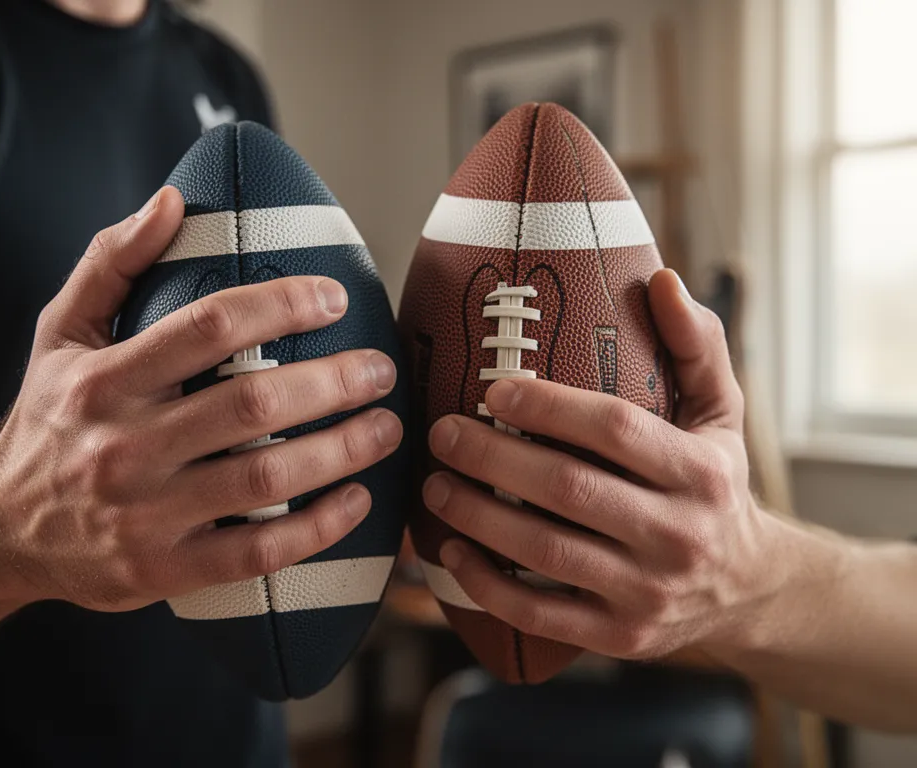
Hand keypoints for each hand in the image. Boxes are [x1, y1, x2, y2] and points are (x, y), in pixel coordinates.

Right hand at [0, 186, 401, 611]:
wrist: (0, 528)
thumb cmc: (48, 420)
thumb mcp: (60, 332)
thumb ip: (111, 263)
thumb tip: (171, 200)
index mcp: (103, 380)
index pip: (209, 327)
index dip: (282, 306)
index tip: (334, 298)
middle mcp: (123, 446)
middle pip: (252, 405)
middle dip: (333, 382)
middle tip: (380, 370)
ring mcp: (144, 515)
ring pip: (264, 477)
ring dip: (341, 450)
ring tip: (387, 428)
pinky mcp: (163, 570)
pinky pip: (256, 553)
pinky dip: (316, 528)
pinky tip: (356, 500)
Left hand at [423, 269, 779, 659]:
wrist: (749, 590)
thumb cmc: (717, 485)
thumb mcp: (722, 413)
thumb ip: (697, 345)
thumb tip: (660, 279)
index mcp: (700, 471)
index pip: (616, 431)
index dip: (549, 408)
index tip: (495, 389)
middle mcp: (678, 535)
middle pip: (569, 490)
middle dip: (493, 459)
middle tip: (442, 432)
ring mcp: (648, 593)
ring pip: (546, 553)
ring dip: (478, 518)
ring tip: (434, 485)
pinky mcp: (619, 635)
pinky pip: (540, 615)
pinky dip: (488, 585)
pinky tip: (452, 552)